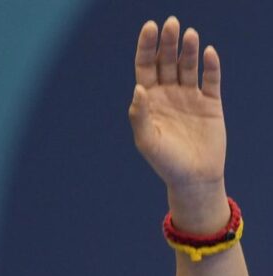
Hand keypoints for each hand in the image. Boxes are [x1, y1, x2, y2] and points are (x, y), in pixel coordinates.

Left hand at [129, 17, 228, 232]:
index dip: (146, 47)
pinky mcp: (211, 103)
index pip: (145, 67)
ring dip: (188, 49)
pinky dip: (210, 66)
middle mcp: (168, 94)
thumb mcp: (146, 141)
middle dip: (167, 42)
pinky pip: (211, 80)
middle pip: (166, 61)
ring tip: (189, 34)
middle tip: (171, 23)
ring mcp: (190, 97)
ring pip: (188, 66)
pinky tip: (208, 52)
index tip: (149, 28)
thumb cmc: (165, 162)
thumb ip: (139, 115)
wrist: (194, 178)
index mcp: (149, 100)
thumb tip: (138, 88)